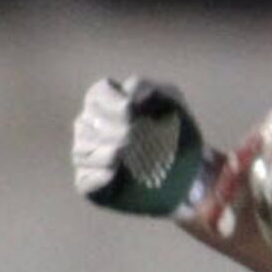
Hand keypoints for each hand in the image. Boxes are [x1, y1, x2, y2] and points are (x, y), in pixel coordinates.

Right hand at [72, 76, 213, 216]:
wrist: (189, 166)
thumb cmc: (174, 126)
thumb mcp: (168, 99)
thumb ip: (146, 88)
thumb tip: (130, 91)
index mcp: (105, 104)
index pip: (96, 95)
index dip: (109, 101)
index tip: (130, 110)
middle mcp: (91, 128)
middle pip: (85, 123)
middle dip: (109, 129)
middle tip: (131, 135)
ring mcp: (88, 156)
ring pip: (81, 152)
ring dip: (102, 153)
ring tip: (123, 153)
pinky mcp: (93, 183)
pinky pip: (85, 182)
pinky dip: (97, 178)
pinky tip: (112, 173)